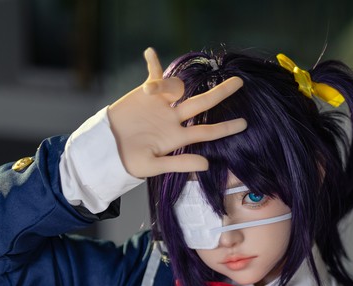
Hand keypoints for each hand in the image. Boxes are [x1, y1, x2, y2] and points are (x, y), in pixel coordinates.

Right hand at [107, 47, 246, 178]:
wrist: (108, 150)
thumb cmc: (130, 162)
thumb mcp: (154, 166)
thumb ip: (179, 163)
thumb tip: (206, 164)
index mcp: (177, 137)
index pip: (206, 132)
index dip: (225, 128)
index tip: (244, 124)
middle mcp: (173, 119)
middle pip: (201, 103)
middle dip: (220, 93)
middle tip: (239, 83)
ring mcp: (161, 105)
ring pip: (177, 87)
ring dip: (168, 84)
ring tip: (149, 90)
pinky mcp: (146, 94)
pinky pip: (153, 75)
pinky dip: (152, 64)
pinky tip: (149, 53)